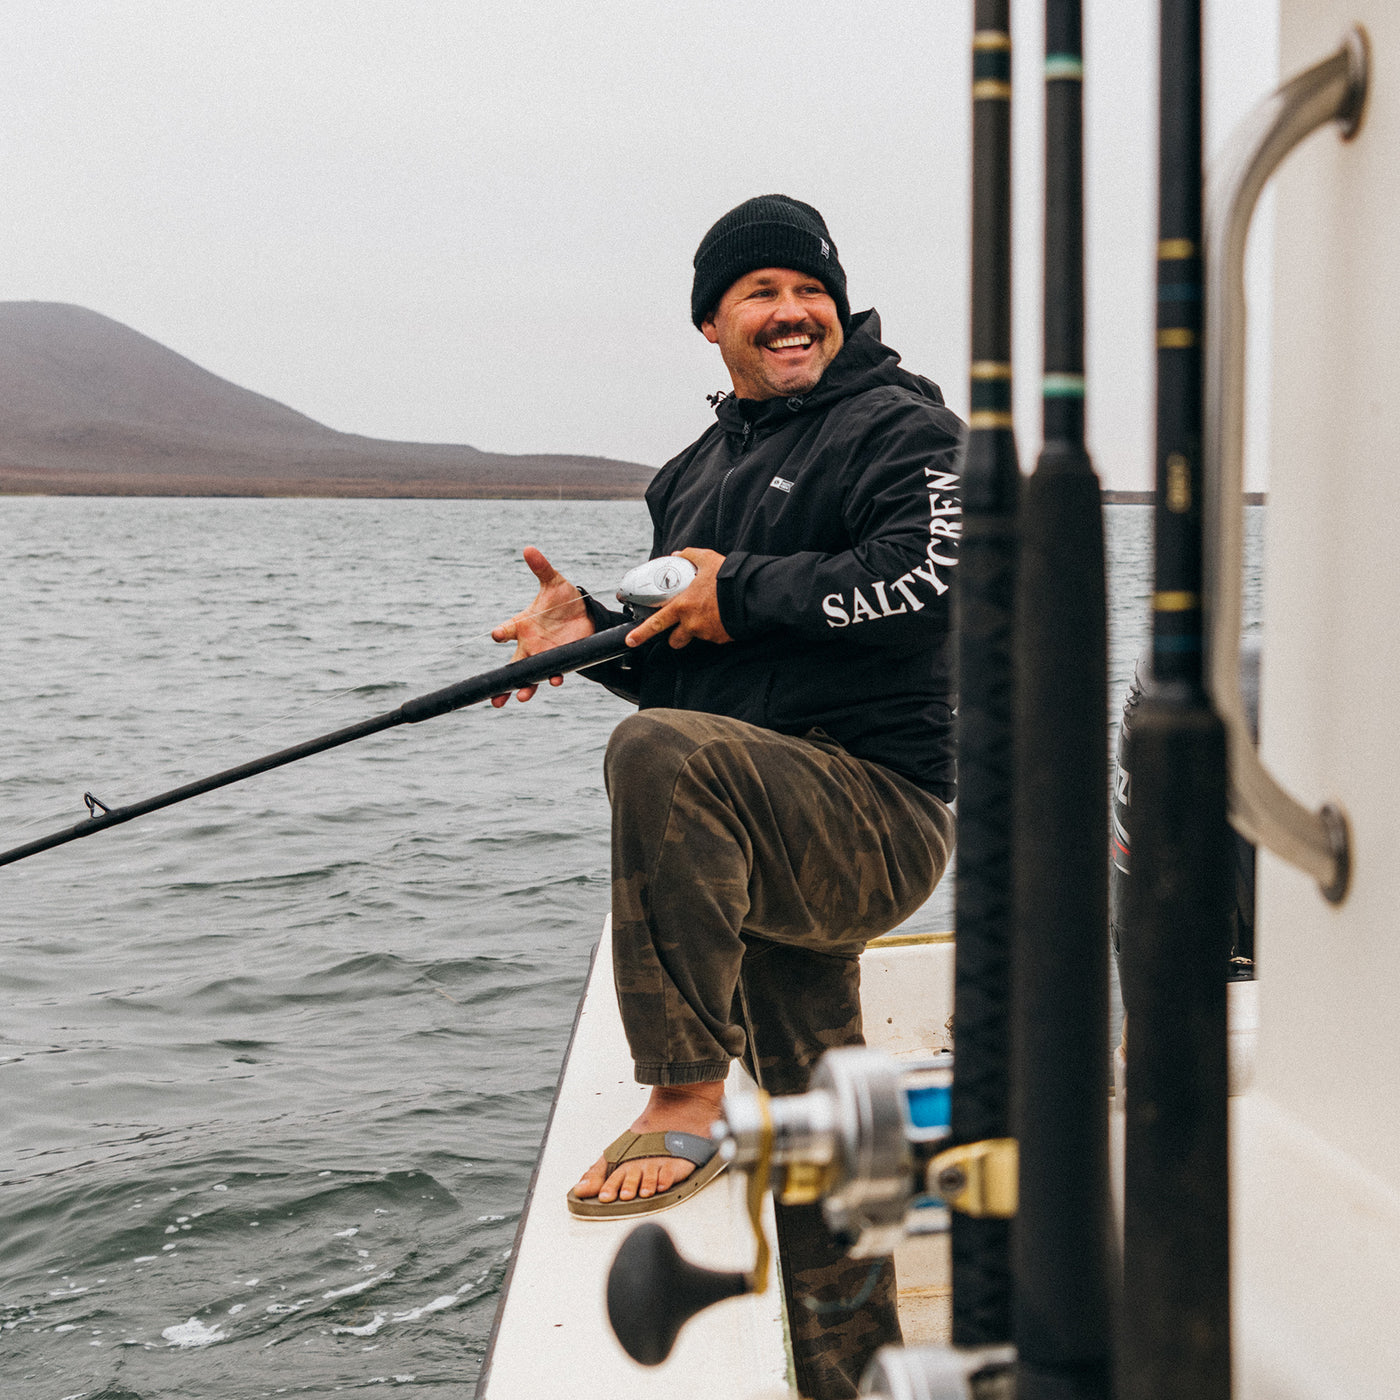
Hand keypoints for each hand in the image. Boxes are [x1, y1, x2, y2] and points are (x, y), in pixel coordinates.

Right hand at [489, 546, 594, 704]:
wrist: (584, 615)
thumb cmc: (562, 599)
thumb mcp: (553, 582)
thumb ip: (541, 568)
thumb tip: (529, 549)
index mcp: (522, 625)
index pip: (507, 630)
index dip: (501, 633)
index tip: (498, 634)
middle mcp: (529, 644)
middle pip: (511, 665)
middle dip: (503, 681)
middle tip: (493, 695)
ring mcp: (543, 656)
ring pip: (529, 676)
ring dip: (525, 688)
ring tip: (522, 697)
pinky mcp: (559, 662)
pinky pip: (552, 673)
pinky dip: (552, 678)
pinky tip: (554, 680)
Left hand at [624, 548, 732, 650]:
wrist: (752, 593)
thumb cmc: (727, 577)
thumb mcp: (707, 559)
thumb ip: (689, 556)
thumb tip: (678, 554)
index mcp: (682, 606)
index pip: (656, 624)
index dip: (641, 634)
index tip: (631, 641)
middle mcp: (691, 624)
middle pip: (674, 641)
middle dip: (674, 637)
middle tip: (679, 629)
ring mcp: (706, 634)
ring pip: (695, 638)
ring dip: (697, 632)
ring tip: (708, 617)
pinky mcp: (721, 639)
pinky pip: (714, 637)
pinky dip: (716, 630)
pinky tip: (723, 617)